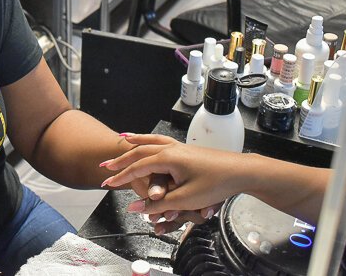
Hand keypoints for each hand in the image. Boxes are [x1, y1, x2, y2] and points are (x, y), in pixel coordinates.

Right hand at [101, 134, 250, 231]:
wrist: (240, 171)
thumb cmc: (216, 183)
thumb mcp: (184, 199)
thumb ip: (157, 203)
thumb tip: (135, 206)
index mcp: (167, 158)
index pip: (137, 168)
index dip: (121, 177)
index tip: (107, 183)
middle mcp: (171, 149)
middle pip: (139, 152)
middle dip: (121, 160)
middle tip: (105, 166)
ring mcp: (179, 147)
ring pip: (150, 142)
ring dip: (134, 144)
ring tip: (122, 141)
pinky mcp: (186, 150)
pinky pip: (161, 141)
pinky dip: (149, 139)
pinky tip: (148, 141)